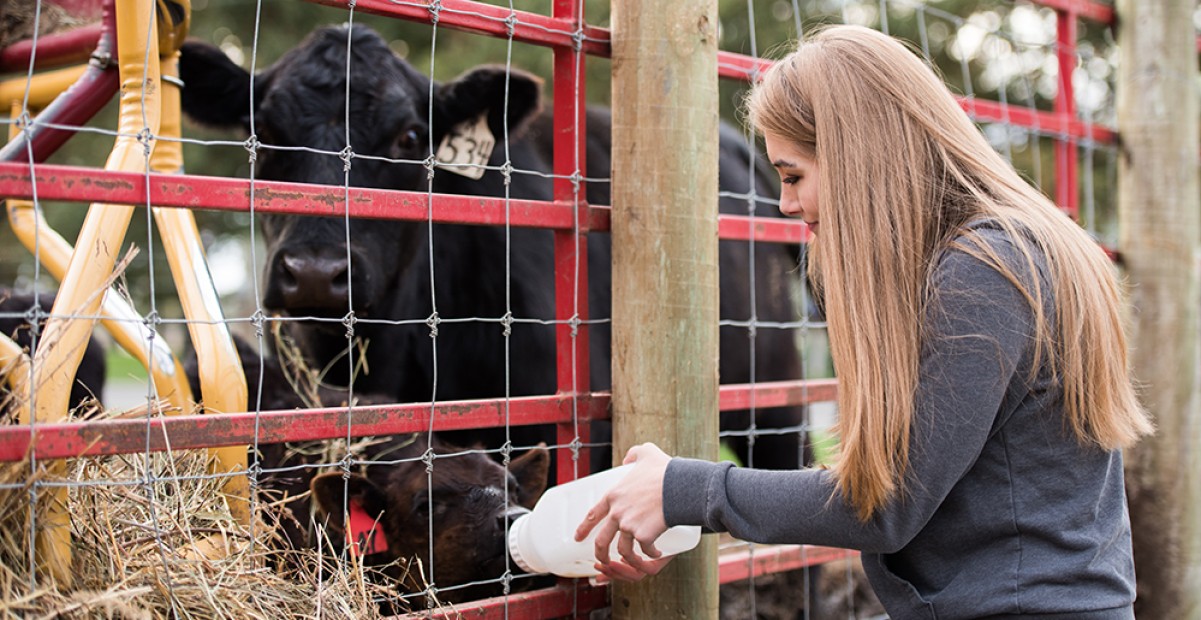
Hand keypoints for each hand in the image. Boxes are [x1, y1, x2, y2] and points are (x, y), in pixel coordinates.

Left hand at [575, 443, 673, 581]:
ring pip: (624, 550)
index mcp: (614, 496)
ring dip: (629, 559)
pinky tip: (656, 552)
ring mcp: (629, 526)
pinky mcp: (644, 536)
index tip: (578, 537)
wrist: (680, 486)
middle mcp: (618, 513)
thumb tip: (628, 459)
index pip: (594, 514)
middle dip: (600, 553)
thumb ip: (634, 454)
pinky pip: (645, 550)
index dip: (584, 527)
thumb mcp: (646, 453)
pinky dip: (651, 554)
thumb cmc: (664, 470)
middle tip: (602, 560)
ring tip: (635, 561)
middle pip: (602, 539)